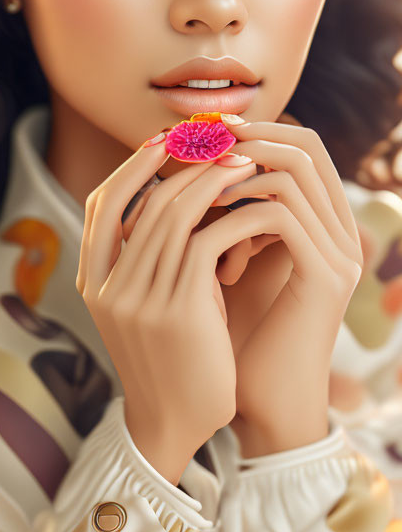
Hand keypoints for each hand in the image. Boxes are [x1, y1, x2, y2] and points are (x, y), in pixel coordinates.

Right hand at [75, 132, 257, 483]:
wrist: (176, 426)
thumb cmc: (170, 360)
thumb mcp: (146, 305)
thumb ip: (149, 258)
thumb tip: (177, 197)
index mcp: (92, 284)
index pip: (100, 206)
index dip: (130, 168)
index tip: (162, 142)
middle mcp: (108, 289)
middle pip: (141, 203)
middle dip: (180, 164)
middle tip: (216, 142)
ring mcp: (139, 300)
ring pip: (173, 216)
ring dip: (210, 181)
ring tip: (241, 162)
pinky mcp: (178, 311)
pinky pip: (203, 243)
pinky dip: (228, 216)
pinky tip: (250, 204)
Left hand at [210, 114, 363, 454]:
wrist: (261, 401)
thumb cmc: (237, 333)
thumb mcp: (229, 258)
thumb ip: (227, 215)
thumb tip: (190, 164)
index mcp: (324, 224)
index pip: (302, 146)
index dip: (256, 129)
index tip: (205, 133)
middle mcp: (340, 232)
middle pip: (307, 146)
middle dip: (248, 138)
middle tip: (198, 144)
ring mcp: (339, 254)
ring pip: (293, 173)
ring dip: (236, 174)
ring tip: (196, 189)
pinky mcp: (325, 279)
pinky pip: (281, 217)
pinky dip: (237, 212)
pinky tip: (204, 224)